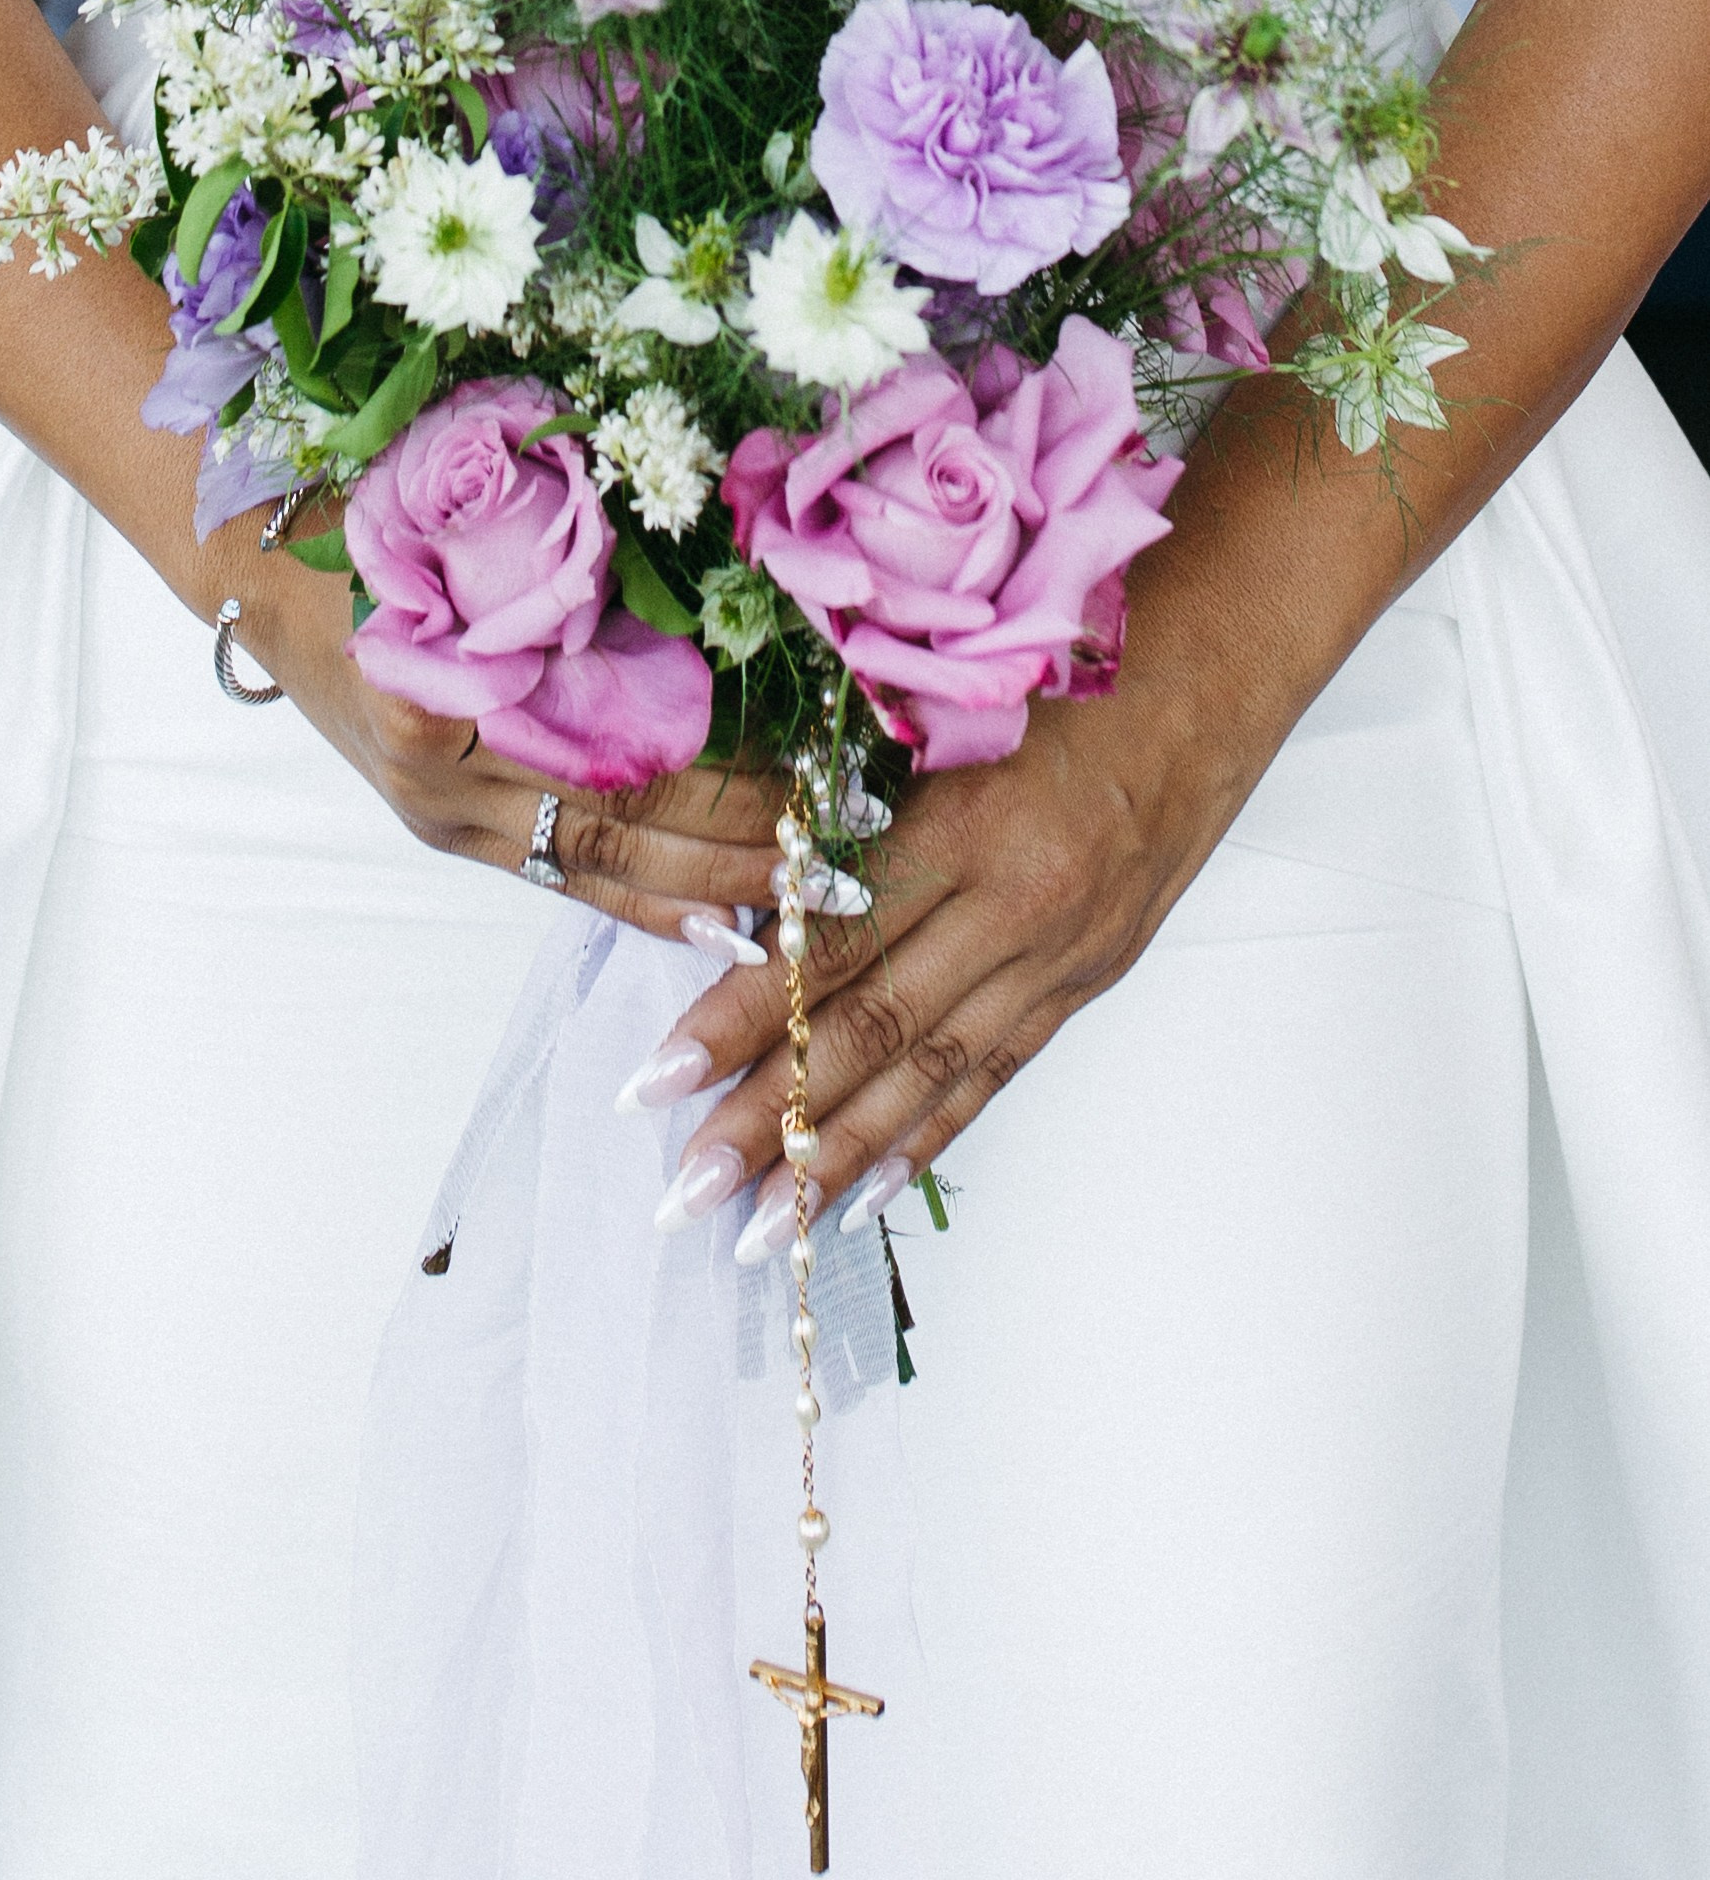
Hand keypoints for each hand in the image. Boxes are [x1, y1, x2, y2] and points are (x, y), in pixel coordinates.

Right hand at [233, 541, 786, 944]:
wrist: (259, 564)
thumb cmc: (387, 518)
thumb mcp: (493, 535)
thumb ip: (598, 590)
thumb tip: (747, 636)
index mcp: (453, 685)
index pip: (624, 750)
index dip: (732, 774)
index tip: (826, 775)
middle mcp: (442, 768)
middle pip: (623, 823)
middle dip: (745, 846)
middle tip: (847, 853)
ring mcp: (438, 810)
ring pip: (599, 867)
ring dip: (712, 887)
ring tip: (810, 900)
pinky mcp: (443, 829)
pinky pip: (560, 875)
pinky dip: (646, 903)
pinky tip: (722, 928)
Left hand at [649, 675, 1266, 1242]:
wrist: (1224, 655)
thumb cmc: (1077, 649)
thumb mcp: (952, 703)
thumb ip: (857, 794)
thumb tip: (748, 885)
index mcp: (967, 826)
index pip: (829, 953)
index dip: (736, 1023)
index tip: (655, 1083)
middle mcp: (1018, 906)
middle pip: (871, 1036)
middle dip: (769, 1125)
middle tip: (686, 1195)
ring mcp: (1062, 949)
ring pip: (933, 1074)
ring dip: (840, 1157)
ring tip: (763, 1229)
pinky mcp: (1094, 969)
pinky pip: (1002, 1068)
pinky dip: (933, 1134)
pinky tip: (872, 1190)